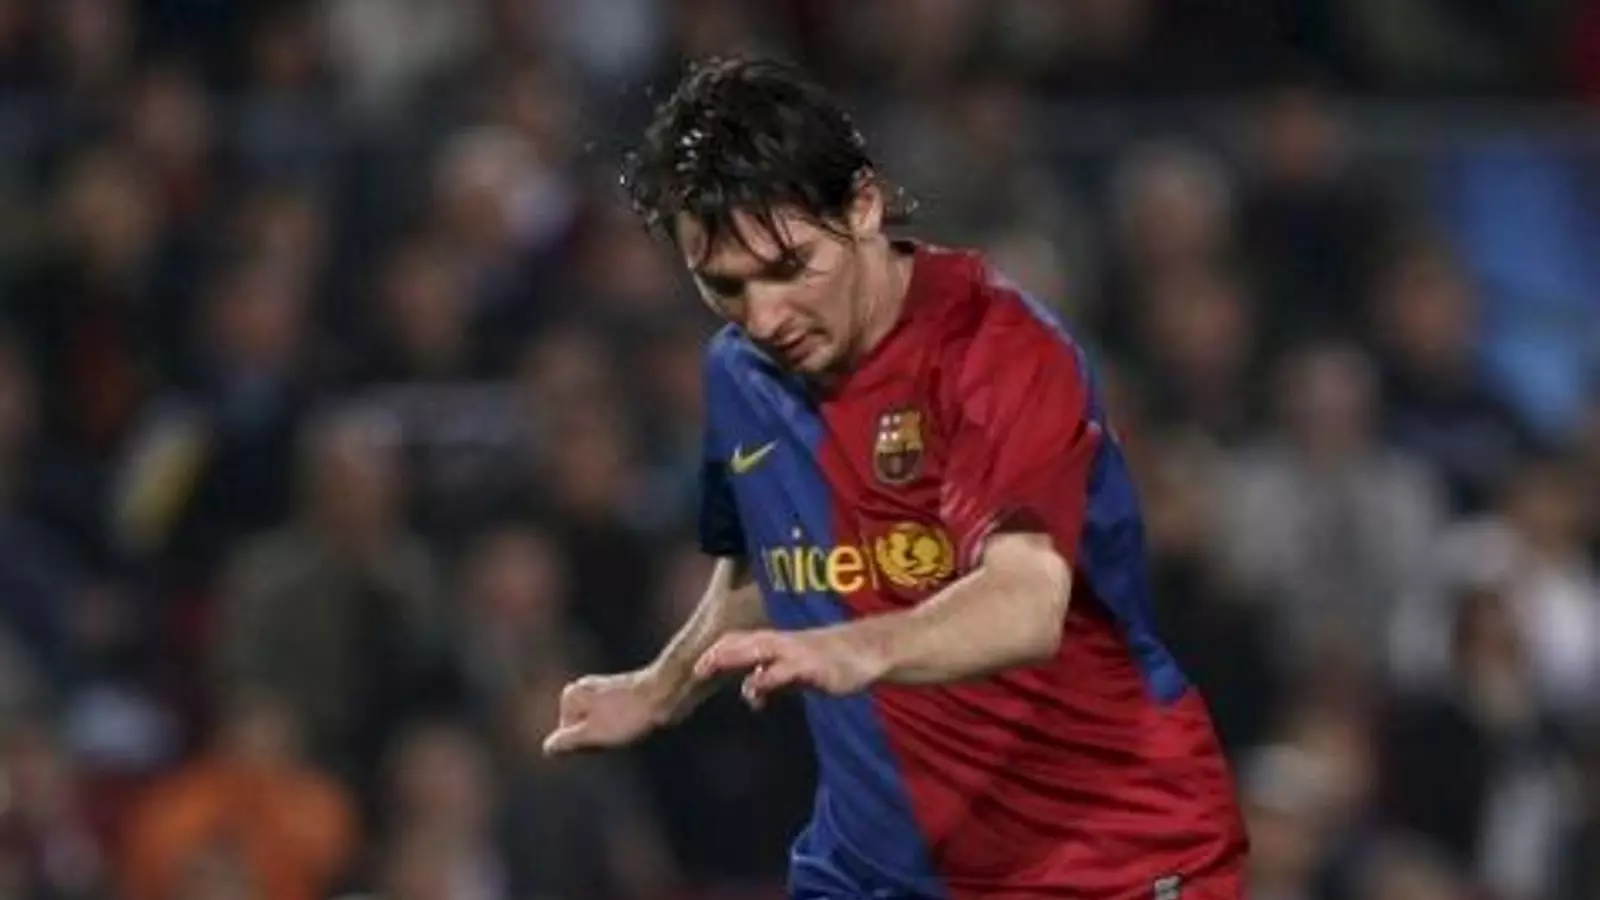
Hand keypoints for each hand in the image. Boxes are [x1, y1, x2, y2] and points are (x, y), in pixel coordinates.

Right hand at [542, 670, 668, 756]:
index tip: (604, 735)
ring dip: (613, 736)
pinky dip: (623, 729)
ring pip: (599, 728)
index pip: (566, 737)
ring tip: (629, 728)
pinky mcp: (622, 697)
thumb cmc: (628, 714)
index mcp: (571, 695)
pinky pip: (614, 722)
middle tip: (618, 733)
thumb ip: (567, 741)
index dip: (585, 745)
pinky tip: (637, 726)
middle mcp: (584, 689)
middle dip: (598, 740)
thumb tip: (547, 747)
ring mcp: (603, 692)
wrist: (666, 694)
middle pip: (582, 731)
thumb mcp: (593, 732)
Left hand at [693, 628, 884, 709]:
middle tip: (694, 669)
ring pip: (757, 649)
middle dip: (717, 653)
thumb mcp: (796, 670)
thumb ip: (773, 679)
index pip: (740, 639)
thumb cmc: (831, 659)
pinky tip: (752, 689)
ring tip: (708, 668)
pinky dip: (765, 678)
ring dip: (731, 657)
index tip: (698, 665)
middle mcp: (783, 642)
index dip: (718, 649)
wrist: (868, 650)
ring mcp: (796, 652)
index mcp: (778, 642)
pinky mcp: (810, 666)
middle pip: (742, 641)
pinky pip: (783, 671)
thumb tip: (751, 693)